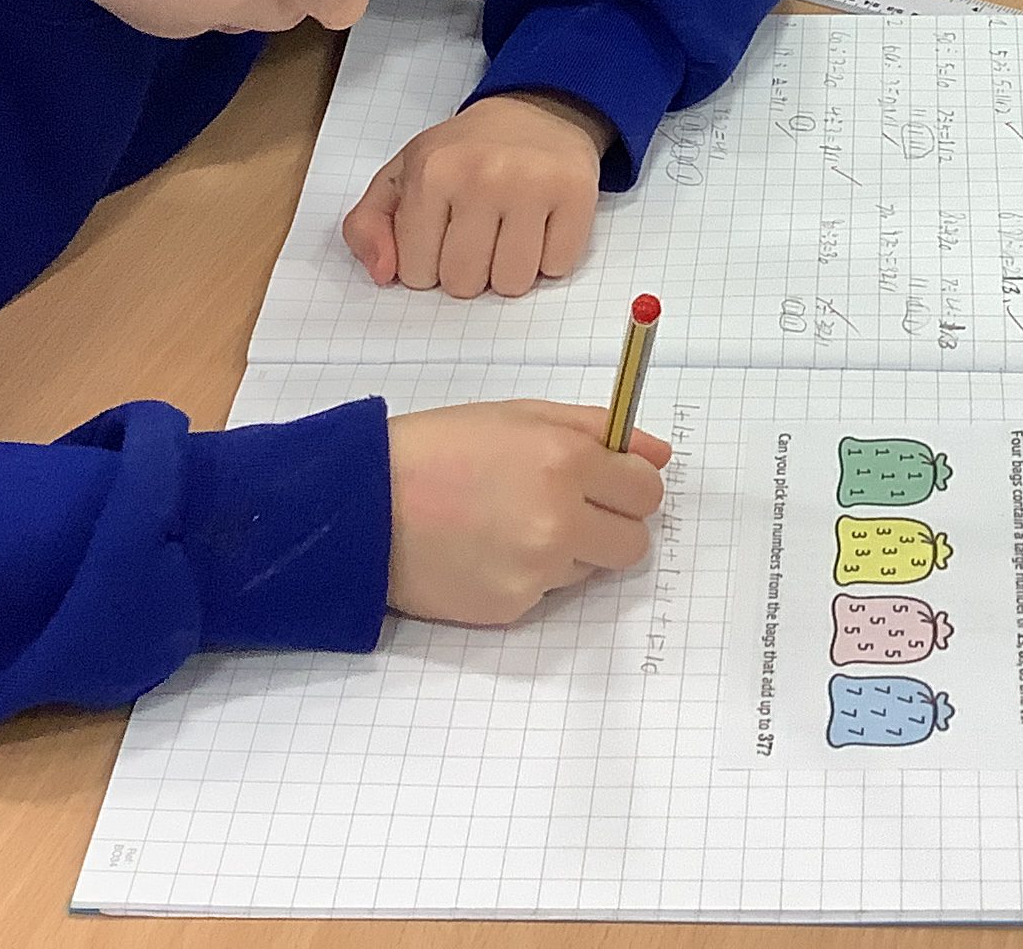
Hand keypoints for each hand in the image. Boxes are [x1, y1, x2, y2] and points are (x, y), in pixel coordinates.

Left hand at [343, 91, 607, 298]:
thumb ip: (368, 225)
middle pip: (464, 284)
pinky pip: (557, 268)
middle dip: (468, 271)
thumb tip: (383, 274)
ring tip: (509, 232)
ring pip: (512, 284)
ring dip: (509, 270)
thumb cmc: (464, 152)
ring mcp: (534, 184)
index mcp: (431, 171)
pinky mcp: (578, 193)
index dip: (427, 263)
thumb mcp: (401, 175)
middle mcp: (482, 175)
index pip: (415, 274)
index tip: (441, 233)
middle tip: (478, 234)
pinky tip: (542, 226)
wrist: (538, 110)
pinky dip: (549, 258)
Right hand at [387, 399, 668, 624]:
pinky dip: (530, 574)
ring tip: (512, 523)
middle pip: (634, 541)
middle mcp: (560, 521)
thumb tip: (659, 454)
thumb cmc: (440, 448)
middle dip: (612, 523)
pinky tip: (488, 550)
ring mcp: (537, 571)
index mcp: (567, 462)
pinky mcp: (511, 609)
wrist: (363, 506)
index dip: (631, 484)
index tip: (611, 480)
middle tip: (571, 506)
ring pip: (591, 568)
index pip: (647, 490)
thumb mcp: (521, 415)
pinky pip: (548, 592)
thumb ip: (598, 429)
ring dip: (570, 549)